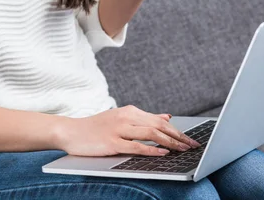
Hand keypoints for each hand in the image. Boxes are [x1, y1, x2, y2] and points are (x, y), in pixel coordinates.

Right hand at [54, 105, 200, 156]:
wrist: (70, 131)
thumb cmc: (96, 128)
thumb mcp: (121, 119)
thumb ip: (145, 118)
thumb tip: (167, 117)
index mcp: (130, 111)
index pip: (160, 120)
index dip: (177, 131)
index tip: (191, 140)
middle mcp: (126, 117)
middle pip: (159, 125)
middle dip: (179, 136)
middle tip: (193, 146)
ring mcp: (119, 129)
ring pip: (151, 133)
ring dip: (170, 142)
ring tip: (183, 150)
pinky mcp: (112, 141)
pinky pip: (136, 145)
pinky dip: (151, 149)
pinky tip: (163, 153)